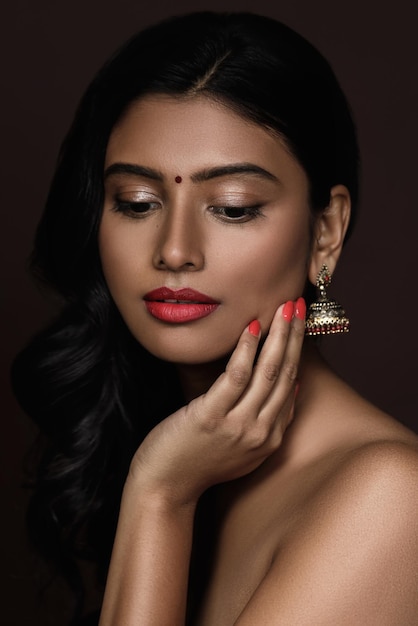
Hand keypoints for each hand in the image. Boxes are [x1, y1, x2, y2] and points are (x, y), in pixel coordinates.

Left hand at [128, 298, 305, 505]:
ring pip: (267, 372)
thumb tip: (290, 387)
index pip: (291, 384)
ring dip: (279, 335)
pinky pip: (236, 377)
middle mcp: (261, 433)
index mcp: (270, 438)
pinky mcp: (212, 417)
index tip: (298, 323)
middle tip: (298, 304)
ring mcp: (238, 426)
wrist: (165, 489)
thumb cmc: (198, 462)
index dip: (297, 350)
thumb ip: (267, 421)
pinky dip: (247, 349)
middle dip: (294, 335)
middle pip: (285, 374)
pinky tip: (252, 327)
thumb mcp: (243, 448)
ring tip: (283, 306)